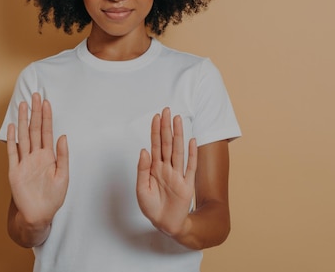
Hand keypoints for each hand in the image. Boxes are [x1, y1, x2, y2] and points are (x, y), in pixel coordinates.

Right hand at [7, 93, 68, 228]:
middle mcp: (35, 156)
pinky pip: (13, 152)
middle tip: (35, 96)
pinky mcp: (15, 171)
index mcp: (48, 156)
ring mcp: (24, 162)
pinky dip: (12, 139)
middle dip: (35, 113)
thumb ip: (63, 156)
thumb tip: (63, 136)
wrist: (39, 215)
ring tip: (22, 105)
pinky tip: (12, 126)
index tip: (46, 102)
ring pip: (23, 136)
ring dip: (22, 121)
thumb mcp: (63, 176)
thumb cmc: (53, 198)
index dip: (47, 117)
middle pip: (34, 129)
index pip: (47, 132)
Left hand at [136, 107, 197, 236]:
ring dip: (178, 135)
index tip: (156, 117)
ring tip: (178, 120)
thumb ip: (143, 169)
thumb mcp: (141, 189)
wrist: (164, 224)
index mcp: (154, 169)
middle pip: (166, 143)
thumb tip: (144, 150)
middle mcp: (166, 168)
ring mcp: (177, 175)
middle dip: (166, 127)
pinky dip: (192, 154)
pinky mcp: (187, 185)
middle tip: (166, 110)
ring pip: (178, 151)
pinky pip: (190, 167)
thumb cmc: (151, 207)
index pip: (155, 145)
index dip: (155, 131)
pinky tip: (192, 141)